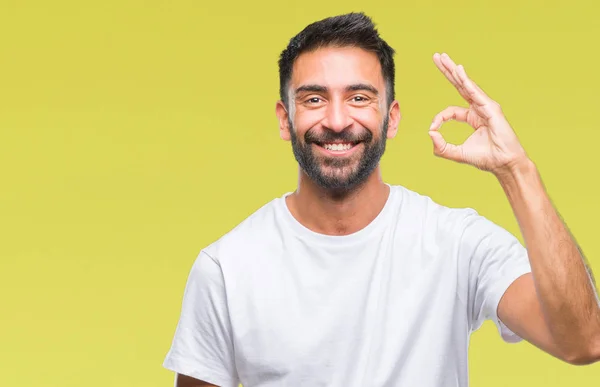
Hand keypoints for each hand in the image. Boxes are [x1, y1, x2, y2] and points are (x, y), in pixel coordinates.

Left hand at [429, 52, 528, 175]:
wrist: (504, 164)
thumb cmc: (486, 158)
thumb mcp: (457, 153)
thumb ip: (441, 147)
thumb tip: (430, 133)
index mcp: (472, 117)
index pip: (450, 111)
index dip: (438, 118)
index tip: (432, 129)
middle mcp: (479, 108)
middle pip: (459, 85)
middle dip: (448, 71)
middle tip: (437, 56)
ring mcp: (486, 106)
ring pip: (466, 85)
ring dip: (453, 70)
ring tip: (442, 58)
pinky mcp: (491, 108)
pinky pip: (475, 92)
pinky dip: (466, 81)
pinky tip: (458, 70)